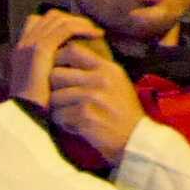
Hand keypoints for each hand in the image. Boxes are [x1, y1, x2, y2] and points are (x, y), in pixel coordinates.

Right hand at [9, 10, 105, 107]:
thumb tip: (67, 63)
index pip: (38, 22)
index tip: (77, 32)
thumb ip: (48, 69)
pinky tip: (95, 34)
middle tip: (90, 28)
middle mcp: (23, 43)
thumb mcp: (41, 84)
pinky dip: (81, 28)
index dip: (59, 23)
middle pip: (50, 17)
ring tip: (96, 30)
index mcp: (20, 51)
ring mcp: (29, 45)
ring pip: (58, 19)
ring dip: (80, 22)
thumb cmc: (37, 107)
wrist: (26, 117)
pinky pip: (64, 29)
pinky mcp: (40, 50)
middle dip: (72, 19)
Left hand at [49, 41, 143, 162]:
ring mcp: (92, 97)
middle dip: (53, 88)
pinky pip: (58, 116)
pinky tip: (76, 125)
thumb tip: (64, 55)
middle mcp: (100, 79)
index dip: (58, 59)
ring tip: (70, 114)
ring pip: (54, 97)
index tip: (58, 71)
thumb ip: (94, 68)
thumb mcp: (116, 82)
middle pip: (56, 74)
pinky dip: (63, 123)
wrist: (136, 139)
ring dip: (57, 108)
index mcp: (107, 68)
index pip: (72, 50)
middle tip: (60, 98)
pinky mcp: (85, 116)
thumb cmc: (122, 111)